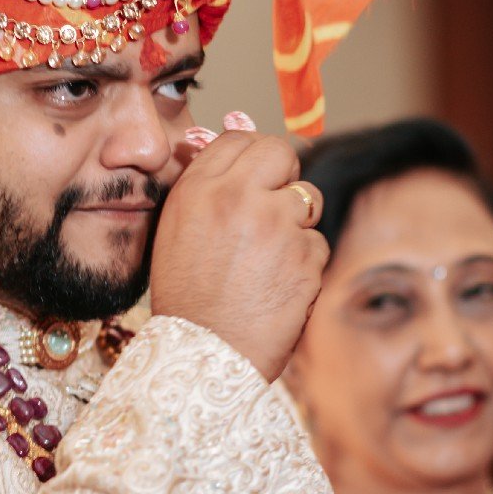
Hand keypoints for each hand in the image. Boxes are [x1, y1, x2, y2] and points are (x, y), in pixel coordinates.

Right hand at [150, 129, 327, 380]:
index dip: (252, 154)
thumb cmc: (186, 298)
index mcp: (199, 189)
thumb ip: (204, 189)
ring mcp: (276, 224)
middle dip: (283, 173)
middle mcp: (238, 197)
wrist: (205, 353)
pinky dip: (304, 261)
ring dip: (297, 221)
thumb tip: (227, 149)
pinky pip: (317, 242)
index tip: (257, 171)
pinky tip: (279, 284)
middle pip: (280, 153)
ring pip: (307, 198)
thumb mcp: (175, 231)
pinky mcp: (305, 256)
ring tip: (270, 256)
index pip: (238, 140)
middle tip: (275, 201)